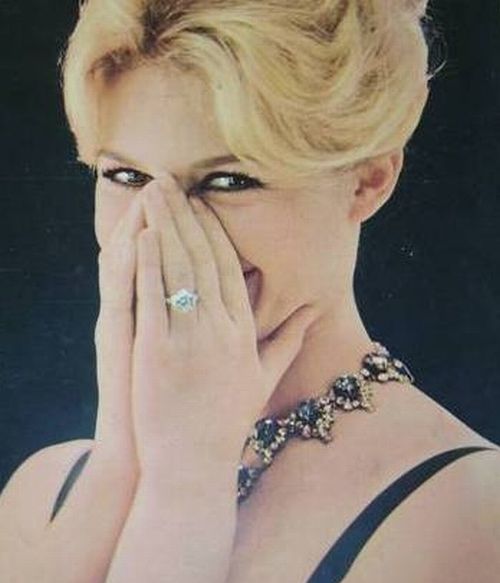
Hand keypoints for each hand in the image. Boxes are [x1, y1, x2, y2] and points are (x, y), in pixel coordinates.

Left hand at [131, 176, 314, 475]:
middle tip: (171, 180)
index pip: (229, 269)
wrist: (193, 465)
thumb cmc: (227, 423)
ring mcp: (189, 338)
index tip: (201, 204)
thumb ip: (288, 342)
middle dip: (186, 215)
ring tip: (153, 193)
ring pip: (179, 269)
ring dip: (165, 226)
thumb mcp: (263, 380)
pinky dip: (147, 262)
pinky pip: (153, 296)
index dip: (213, 232)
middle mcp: (220, 328)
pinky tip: (141, 234)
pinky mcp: (157, 350)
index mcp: (243, 332)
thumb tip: (312, 313)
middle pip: (203, 259)